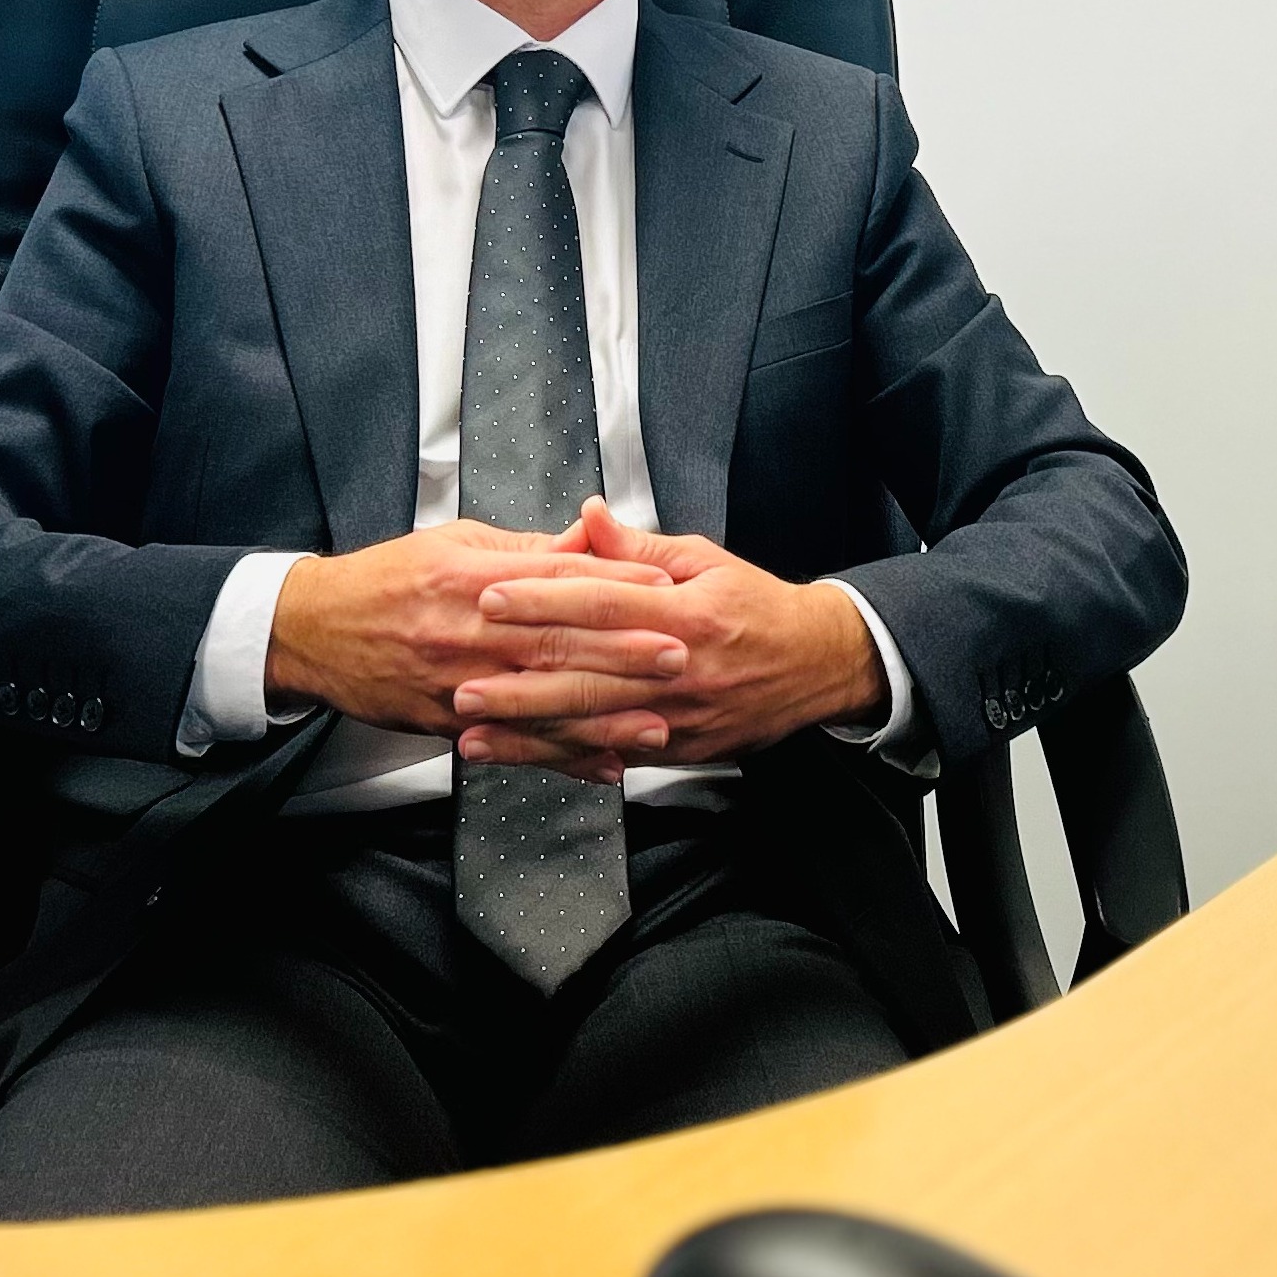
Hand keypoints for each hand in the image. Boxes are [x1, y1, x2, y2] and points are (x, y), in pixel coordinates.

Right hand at [264, 519, 685, 783]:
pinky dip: (560, 758)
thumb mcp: (453, 543)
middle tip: (679, 655)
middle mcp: (469, 631)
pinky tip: (601, 765)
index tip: (663, 586)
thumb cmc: (386, 581)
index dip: (612, 583)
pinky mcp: (449, 722)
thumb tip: (586, 542)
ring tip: (655, 723)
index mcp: (473, 577)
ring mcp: (459, 682)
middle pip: (557, 642)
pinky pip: (515, 742)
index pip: (555, 579)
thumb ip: (524, 549)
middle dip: (623, 651)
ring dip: (602, 716)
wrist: (313, 630)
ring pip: (541, 702)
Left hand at [452, 499, 884, 767]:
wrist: (816, 665)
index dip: (542, 599)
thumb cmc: (757, 608)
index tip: (491, 596)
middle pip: (587, 673)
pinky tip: (523, 757)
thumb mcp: (706, 561)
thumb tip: (587, 517)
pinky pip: (612, 754)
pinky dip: (564, 759)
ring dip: (527, 731)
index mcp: (686, 613)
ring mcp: (678, 716)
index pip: (601, 603)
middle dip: (518, 678)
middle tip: (460, 677)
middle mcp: (680, 668)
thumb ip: (639, 547)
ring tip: (473, 730)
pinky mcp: (677, 749)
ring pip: (592, 725)